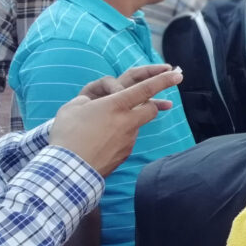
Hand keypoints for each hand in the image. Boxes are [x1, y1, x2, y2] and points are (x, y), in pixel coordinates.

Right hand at [50, 69, 183, 176]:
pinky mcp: (125, 154)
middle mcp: (127, 121)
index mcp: (115, 105)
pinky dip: (118, 138)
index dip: (163, 80)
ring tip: (101, 129)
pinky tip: (101, 143)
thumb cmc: (67, 135)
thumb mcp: (72, 107)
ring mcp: (128, 139)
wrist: (67, 171)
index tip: (178, 75)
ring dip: (127, 122)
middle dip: (150, 103)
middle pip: (151, 109)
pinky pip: (126, 141)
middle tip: (137, 104)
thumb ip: (89, 99)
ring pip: (136, 125)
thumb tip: (96, 102)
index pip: (145, 89)